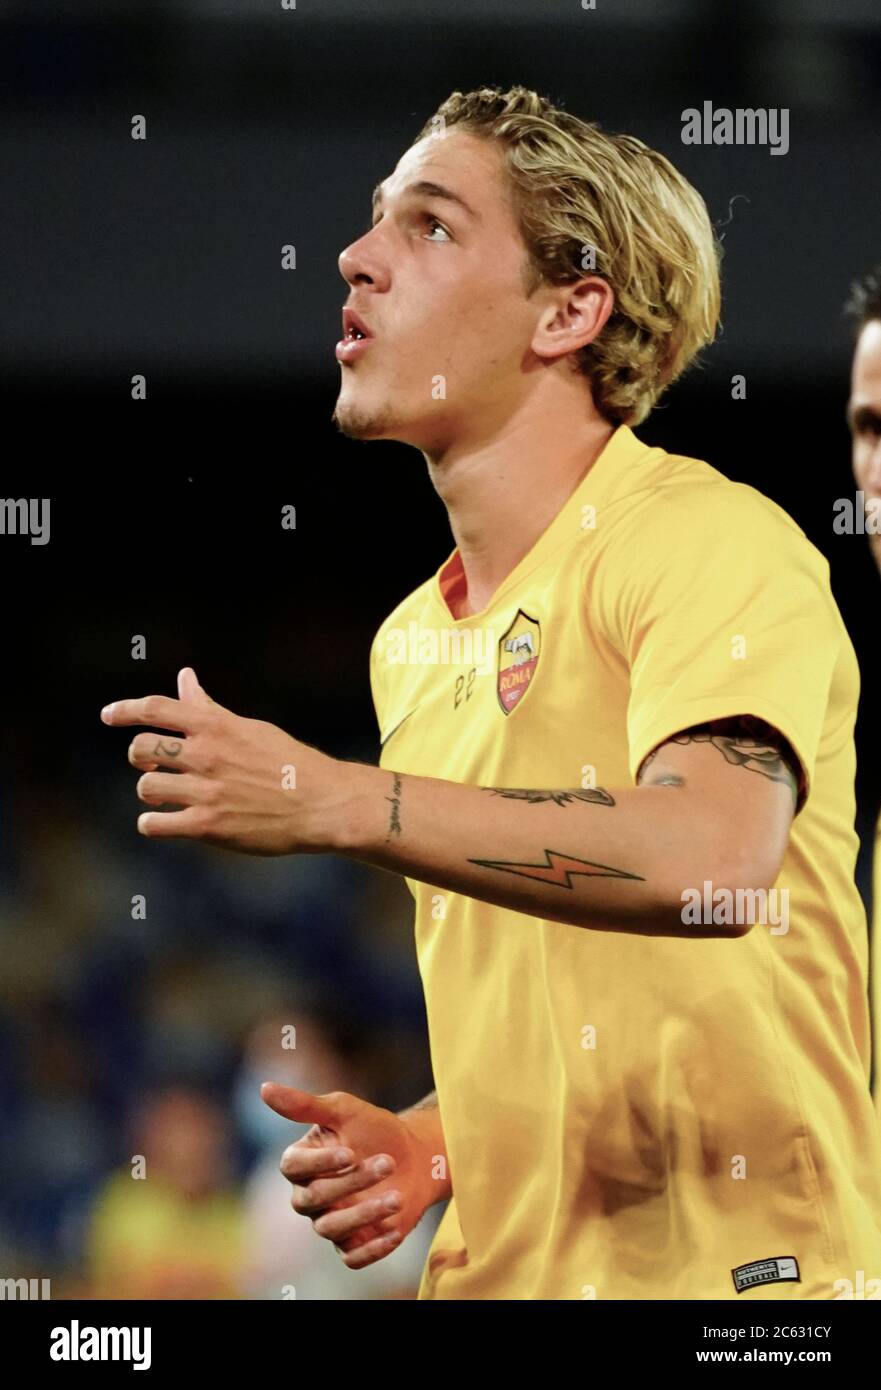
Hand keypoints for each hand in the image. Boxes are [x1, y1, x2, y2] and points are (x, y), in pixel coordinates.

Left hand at [100, 666, 348, 853]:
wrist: (322, 804)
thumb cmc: (289, 763)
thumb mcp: (249, 728)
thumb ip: (209, 708)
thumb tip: (185, 677)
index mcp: (216, 727)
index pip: (156, 708)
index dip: (125, 710)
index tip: (108, 715)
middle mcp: (207, 755)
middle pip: (141, 748)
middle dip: (140, 757)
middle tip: (152, 765)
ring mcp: (206, 792)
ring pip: (146, 787)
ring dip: (150, 791)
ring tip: (165, 796)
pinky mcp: (208, 826)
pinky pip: (155, 825)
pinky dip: (152, 824)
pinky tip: (163, 822)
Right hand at [261, 1082, 442, 1269]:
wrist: (416, 1156)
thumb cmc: (375, 1129)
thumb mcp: (343, 1110)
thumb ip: (305, 1105)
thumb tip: (264, 1088)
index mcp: (302, 1162)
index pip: (292, 1167)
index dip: (318, 1163)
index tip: (349, 1152)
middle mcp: (309, 1195)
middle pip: (313, 1198)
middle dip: (351, 1182)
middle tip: (387, 1162)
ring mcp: (330, 1221)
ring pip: (331, 1229)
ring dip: (365, 1214)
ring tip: (397, 1197)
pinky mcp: (353, 1244)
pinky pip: (353, 1258)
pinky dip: (372, 1248)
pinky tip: (394, 1229)